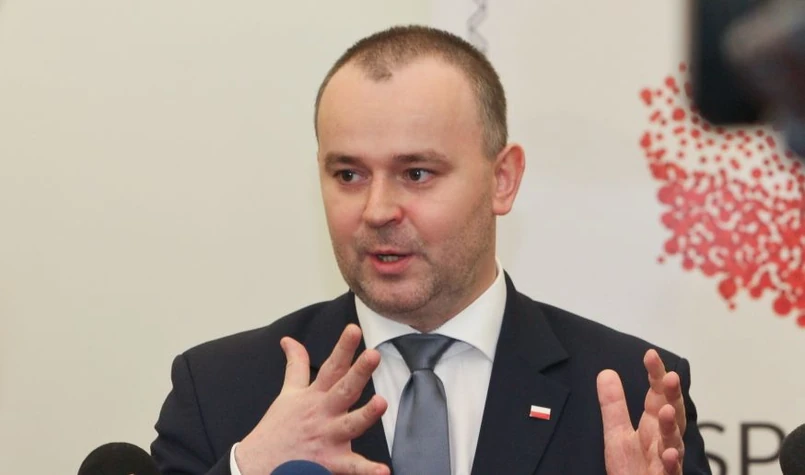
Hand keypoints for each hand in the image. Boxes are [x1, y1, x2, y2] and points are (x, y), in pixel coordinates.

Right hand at [236, 324, 389, 474]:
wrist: (256, 466)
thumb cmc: (277, 428)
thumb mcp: (287, 393)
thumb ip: (296, 365)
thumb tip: (289, 340)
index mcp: (316, 395)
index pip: (332, 366)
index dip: (343, 347)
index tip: (354, 329)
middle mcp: (323, 413)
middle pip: (343, 389)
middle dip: (358, 372)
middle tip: (373, 355)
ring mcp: (327, 437)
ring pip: (351, 424)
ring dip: (366, 415)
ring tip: (382, 403)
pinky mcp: (329, 462)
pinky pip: (352, 467)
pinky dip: (367, 470)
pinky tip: (383, 471)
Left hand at [597, 349, 685, 474]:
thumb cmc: (632, 469)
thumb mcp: (617, 434)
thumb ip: (614, 405)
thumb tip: (607, 372)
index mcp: (653, 426)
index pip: (658, 395)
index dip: (656, 375)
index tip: (650, 355)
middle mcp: (664, 440)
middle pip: (673, 413)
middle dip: (673, 396)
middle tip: (670, 377)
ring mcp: (667, 461)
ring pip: (674, 442)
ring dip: (672, 427)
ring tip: (667, 411)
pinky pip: (671, 471)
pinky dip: (671, 462)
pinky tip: (669, 453)